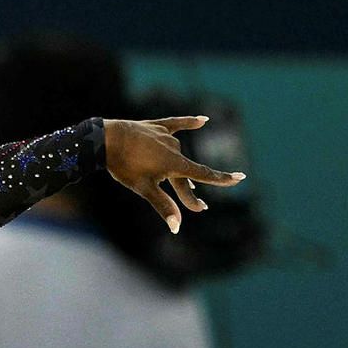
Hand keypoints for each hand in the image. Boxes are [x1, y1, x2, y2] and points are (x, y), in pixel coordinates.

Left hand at [103, 117, 244, 233]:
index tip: (240, 178)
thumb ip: (163, 206)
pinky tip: (203, 120)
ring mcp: (166, 136)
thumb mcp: (144, 189)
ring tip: (178, 183)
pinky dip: (189, 123)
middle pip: (187, 174)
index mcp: (175, 164)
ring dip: (179, 171)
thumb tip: (177, 227)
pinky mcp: (157, 127)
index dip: (222, 178)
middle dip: (192, 192)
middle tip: (200, 208)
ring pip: (177, 157)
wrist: (106, 140)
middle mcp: (175, 148)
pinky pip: (177, 124)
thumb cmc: (124, 166)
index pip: (203, 174)